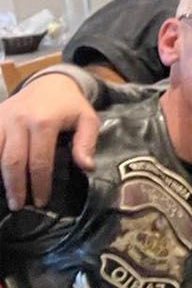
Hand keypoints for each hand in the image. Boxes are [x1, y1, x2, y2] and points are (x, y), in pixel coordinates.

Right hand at [0, 71, 100, 210]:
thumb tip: (86, 167)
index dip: (40, 184)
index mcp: (43, 122)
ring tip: (7, 196)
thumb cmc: (70, 105)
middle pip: (12, 160)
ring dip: (0, 177)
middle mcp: (18, 121)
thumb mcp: (88, 119)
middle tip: (18, 206)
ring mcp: (2, 119)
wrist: (49, 82)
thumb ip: (87, 143)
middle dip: (15, 186)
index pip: (39, 161)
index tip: (42, 201)